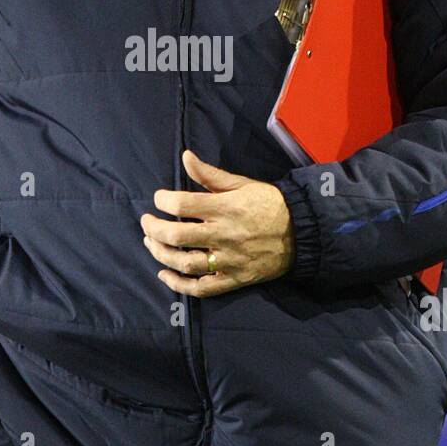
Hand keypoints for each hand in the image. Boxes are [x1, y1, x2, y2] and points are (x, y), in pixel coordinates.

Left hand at [139, 149, 294, 297]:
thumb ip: (209, 174)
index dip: (162, 200)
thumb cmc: (268, 204)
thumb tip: (185, 156)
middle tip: (146, 223)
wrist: (301, 232)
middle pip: (177, 235)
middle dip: (153, 228)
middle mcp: (224, 234)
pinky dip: (179, 285)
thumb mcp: (241, 183)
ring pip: (184, 262)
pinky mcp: (234, 279)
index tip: (158, 199)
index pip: (182, 204)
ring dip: (161, 254)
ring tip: (151, 244)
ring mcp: (228, 260)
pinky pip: (202, 288)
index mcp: (225, 207)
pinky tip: (165, 275)